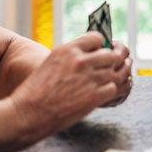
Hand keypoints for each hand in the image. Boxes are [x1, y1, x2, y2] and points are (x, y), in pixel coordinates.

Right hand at [9, 33, 127, 138]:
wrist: (28, 113)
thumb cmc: (36, 91)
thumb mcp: (50, 63)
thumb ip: (70, 57)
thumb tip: (90, 55)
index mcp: (67, 50)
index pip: (97, 38)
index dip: (103, 44)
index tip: (105, 48)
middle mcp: (80, 61)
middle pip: (112, 54)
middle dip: (118, 57)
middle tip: (121, 60)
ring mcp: (89, 79)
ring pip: (116, 71)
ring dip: (120, 73)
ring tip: (123, 72)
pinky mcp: (94, 96)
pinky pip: (114, 88)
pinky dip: (114, 90)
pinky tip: (112, 90)